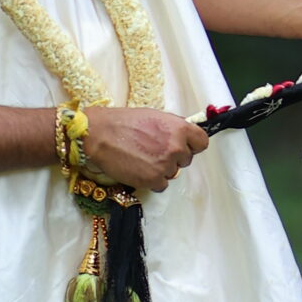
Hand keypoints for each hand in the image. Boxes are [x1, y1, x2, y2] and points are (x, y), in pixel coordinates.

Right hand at [82, 106, 208, 191]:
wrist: (100, 134)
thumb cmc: (124, 121)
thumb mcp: (155, 116)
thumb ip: (173, 127)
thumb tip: (185, 136)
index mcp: (179, 128)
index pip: (202, 142)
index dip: (192, 145)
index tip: (184, 146)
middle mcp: (176, 147)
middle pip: (186, 159)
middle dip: (174, 157)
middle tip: (155, 151)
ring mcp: (165, 165)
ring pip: (173, 173)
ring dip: (161, 169)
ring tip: (143, 159)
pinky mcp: (153, 180)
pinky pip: (161, 185)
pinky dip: (152, 180)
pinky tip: (139, 169)